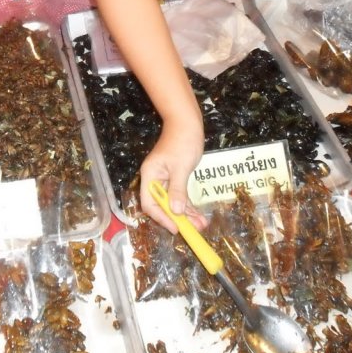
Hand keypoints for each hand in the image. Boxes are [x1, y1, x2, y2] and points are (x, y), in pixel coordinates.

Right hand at [138, 116, 207, 233]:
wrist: (187, 123)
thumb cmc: (182, 141)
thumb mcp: (181, 167)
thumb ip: (177, 189)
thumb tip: (176, 211)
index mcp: (150, 175)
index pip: (150, 203)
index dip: (162, 217)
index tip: (176, 228)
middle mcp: (155, 180)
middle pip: (162, 205)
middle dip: (178, 218)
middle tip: (194, 229)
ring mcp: (165, 179)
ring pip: (173, 202)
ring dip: (186, 214)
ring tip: (202, 225)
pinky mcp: (176, 178)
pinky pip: (180, 196)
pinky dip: (189, 205)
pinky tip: (199, 215)